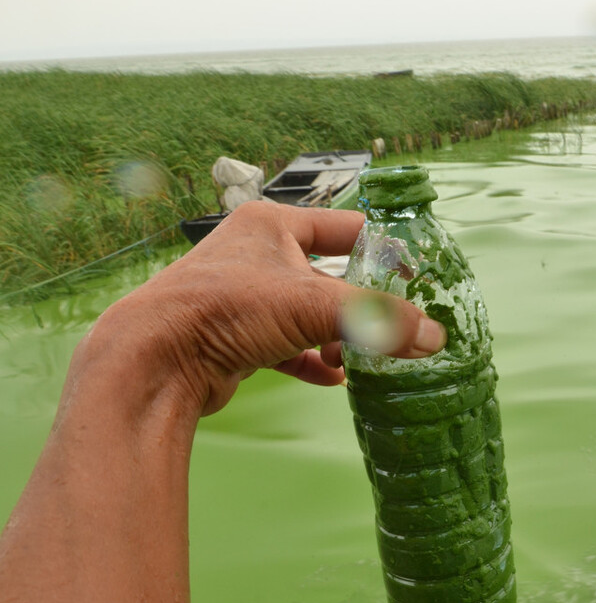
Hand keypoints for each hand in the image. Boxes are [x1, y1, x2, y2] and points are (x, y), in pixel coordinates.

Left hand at [94, 201, 445, 415]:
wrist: (155, 361)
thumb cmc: (226, 311)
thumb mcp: (316, 306)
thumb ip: (380, 320)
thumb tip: (434, 336)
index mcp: (271, 225)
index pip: (344, 227)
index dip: (382, 250)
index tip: (413, 277)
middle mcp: (254, 254)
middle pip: (327, 276)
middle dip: (358, 306)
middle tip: (387, 327)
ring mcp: (240, 296)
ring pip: (305, 313)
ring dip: (336, 337)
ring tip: (356, 358)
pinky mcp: (230, 336)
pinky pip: (284, 345)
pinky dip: (310, 360)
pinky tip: (332, 377)